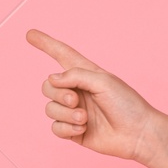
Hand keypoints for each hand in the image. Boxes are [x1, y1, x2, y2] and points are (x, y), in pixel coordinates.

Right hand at [27, 29, 166, 163]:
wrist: (137, 134)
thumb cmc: (127, 104)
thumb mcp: (103, 81)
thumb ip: (75, 75)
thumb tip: (51, 78)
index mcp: (85, 74)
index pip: (61, 54)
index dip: (46, 44)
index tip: (30, 34)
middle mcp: (77, 91)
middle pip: (47, 86)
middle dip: (59, 94)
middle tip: (76, 100)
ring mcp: (73, 112)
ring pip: (50, 109)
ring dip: (65, 114)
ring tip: (84, 118)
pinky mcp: (73, 131)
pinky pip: (55, 128)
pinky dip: (67, 129)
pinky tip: (83, 129)